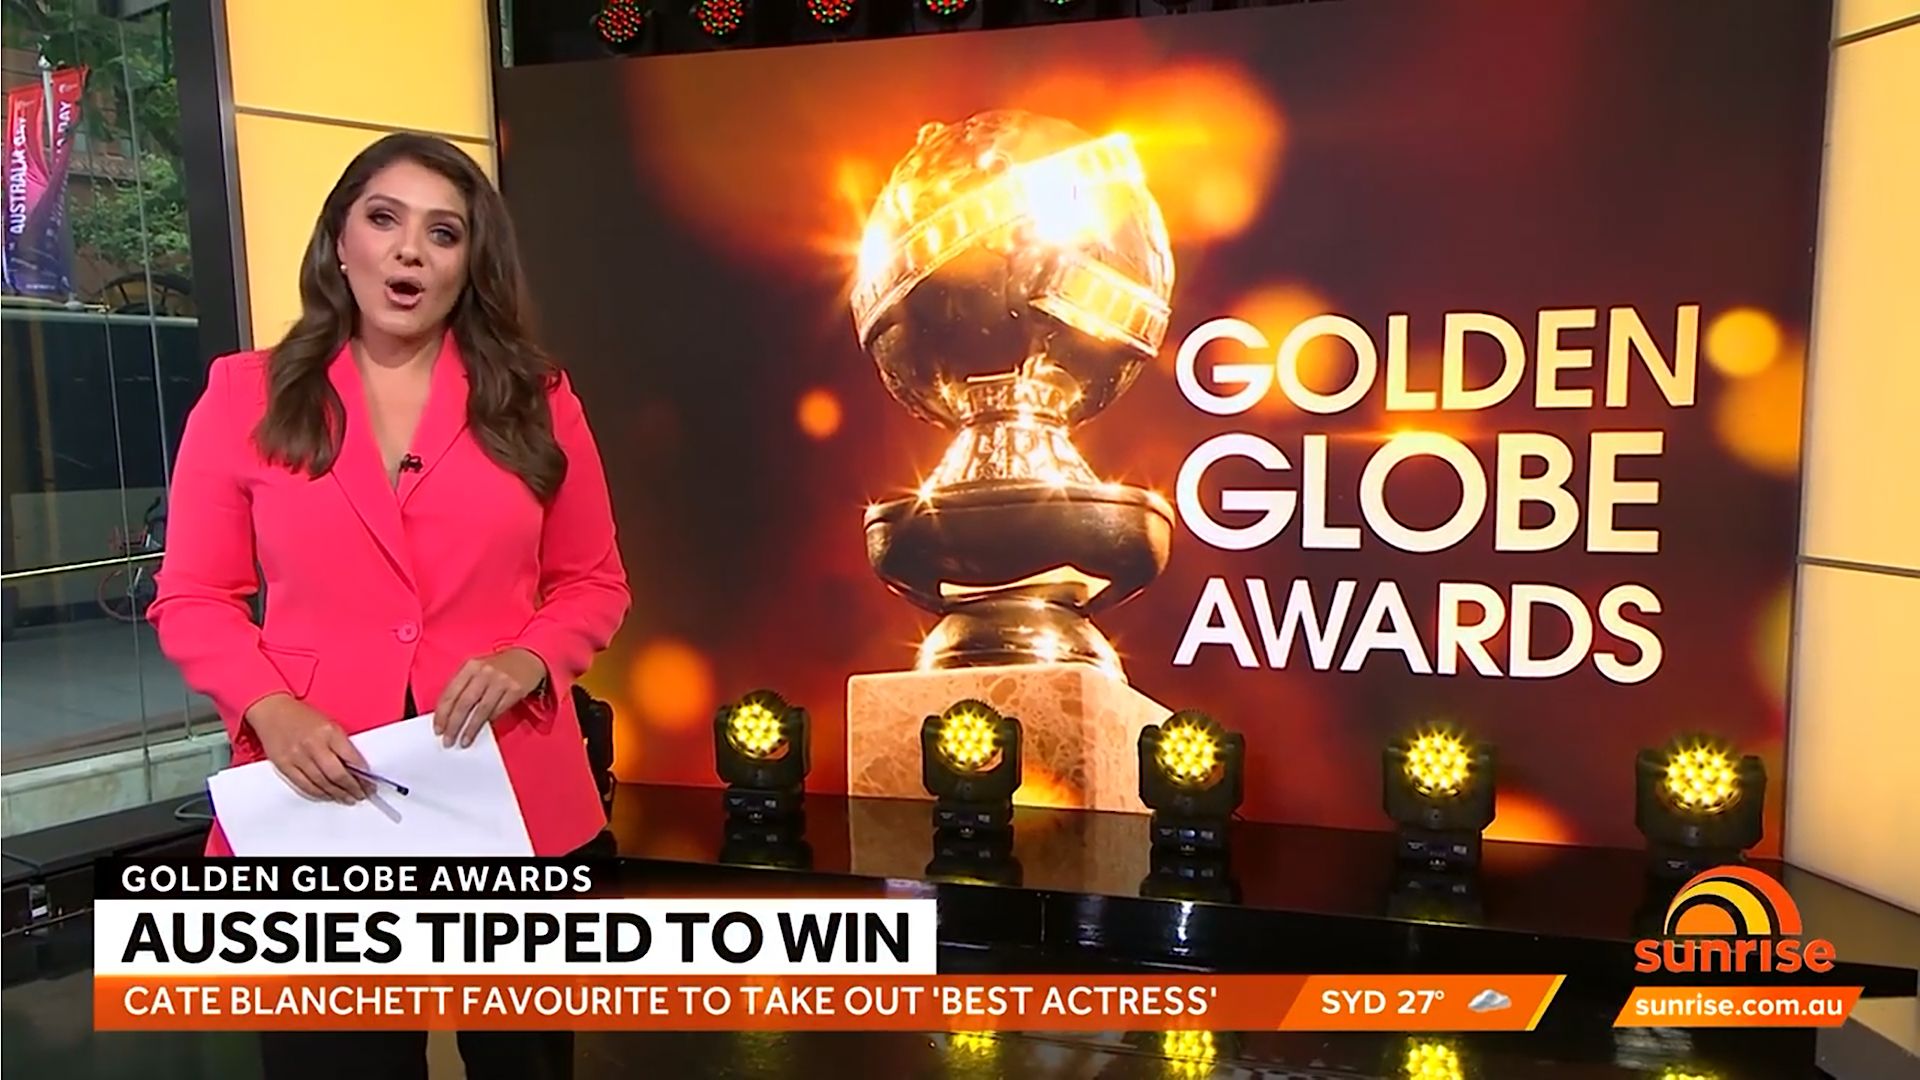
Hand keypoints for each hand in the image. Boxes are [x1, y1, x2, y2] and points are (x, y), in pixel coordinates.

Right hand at [245, 694, 371, 803]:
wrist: (271, 710)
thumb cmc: (303, 716)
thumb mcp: (329, 724)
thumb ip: (341, 745)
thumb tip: (356, 769)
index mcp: (329, 731)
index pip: (351, 758)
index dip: (363, 775)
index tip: (370, 784)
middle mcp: (313, 745)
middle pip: (337, 775)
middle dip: (352, 788)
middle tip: (361, 795)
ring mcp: (297, 756)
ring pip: (321, 783)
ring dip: (337, 794)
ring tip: (347, 799)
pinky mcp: (284, 765)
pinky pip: (304, 785)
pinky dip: (318, 793)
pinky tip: (327, 796)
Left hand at [435, 647, 548, 747]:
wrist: (528, 659)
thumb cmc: (498, 668)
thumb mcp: (477, 670)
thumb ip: (464, 687)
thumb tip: (449, 716)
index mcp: (470, 666)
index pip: (450, 693)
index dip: (442, 714)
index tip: (437, 729)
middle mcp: (484, 672)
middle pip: (464, 703)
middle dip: (454, 724)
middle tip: (448, 740)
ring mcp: (500, 680)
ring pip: (481, 710)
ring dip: (470, 729)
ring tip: (463, 742)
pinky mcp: (515, 689)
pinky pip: (498, 710)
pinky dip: (488, 722)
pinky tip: (481, 731)